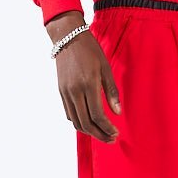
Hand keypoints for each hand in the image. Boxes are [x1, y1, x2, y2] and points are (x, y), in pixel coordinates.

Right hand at [48, 12, 121, 143]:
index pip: (97, 115)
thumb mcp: (106, 68)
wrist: (68, 38)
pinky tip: (90, 123)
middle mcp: (74, 91)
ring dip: (89, 131)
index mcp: (88, 85)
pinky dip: (79, 122)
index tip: (116, 133)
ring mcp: (65, 92)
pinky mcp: (61, 92)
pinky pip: (69, 113)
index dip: (107, 128)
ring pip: (75, 120)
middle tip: (111, 139)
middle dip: (99, 134)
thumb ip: (111, 92)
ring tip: (102, 134)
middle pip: (85, 122)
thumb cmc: (91, 51)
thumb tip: (117, 113)